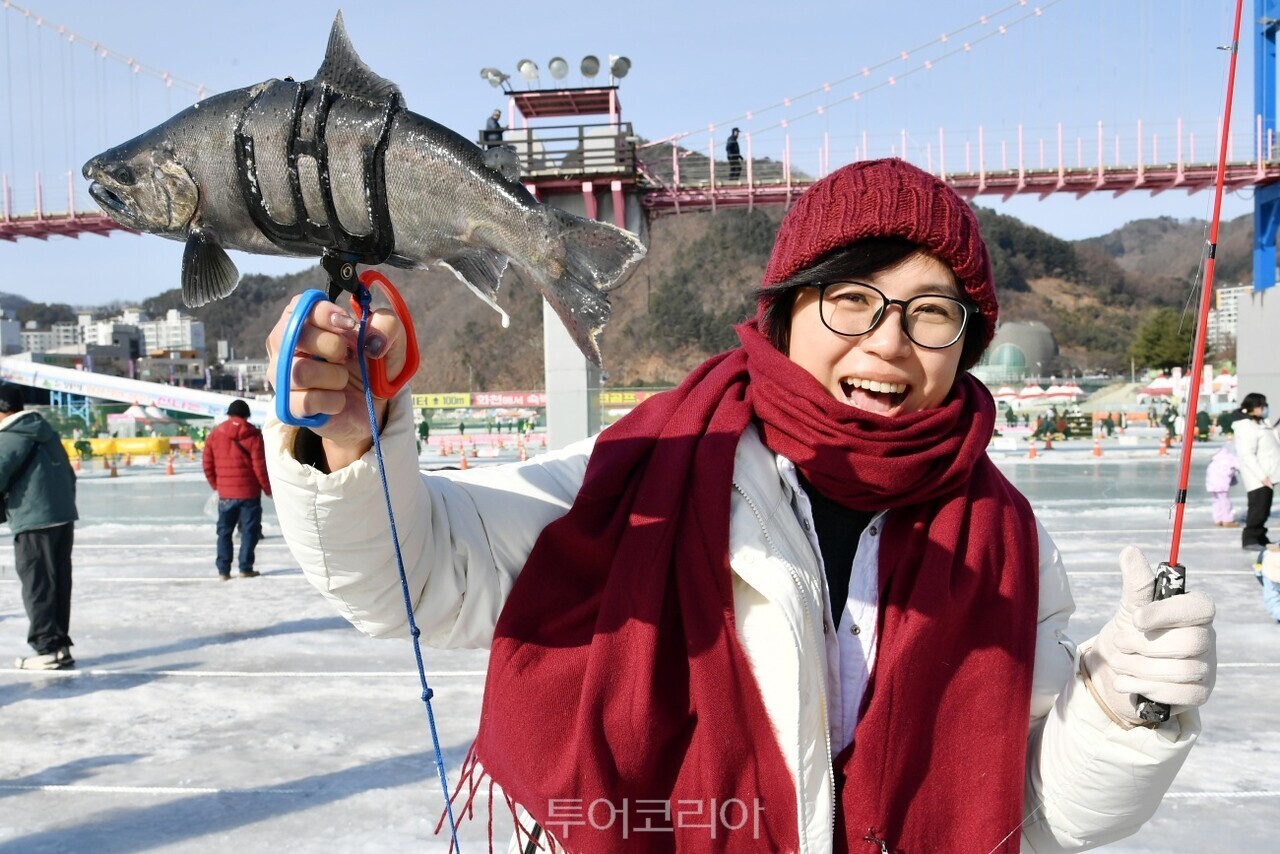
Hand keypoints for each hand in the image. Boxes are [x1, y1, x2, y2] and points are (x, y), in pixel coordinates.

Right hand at [265, 293, 408, 468]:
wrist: (372, 406)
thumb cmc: (371, 365)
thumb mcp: (391, 340)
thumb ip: (388, 325)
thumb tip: (371, 340)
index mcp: (305, 323)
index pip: (298, 306)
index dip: (324, 313)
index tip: (348, 325)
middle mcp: (286, 347)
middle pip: (292, 334)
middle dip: (332, 344)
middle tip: (347, 355)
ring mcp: (284, 378)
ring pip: (300, 370)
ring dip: (335, 376)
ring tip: (342, 379)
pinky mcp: (290, 407)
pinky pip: (307, 401)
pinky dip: (334, 401)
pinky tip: (339, 400)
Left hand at [1082, 546, 1215, 726]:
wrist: (1124, 668)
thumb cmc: (1134, 631)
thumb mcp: (1131, 606)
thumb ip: (1136, 583)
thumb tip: (1130, 550)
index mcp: (1195, 612)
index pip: (1200, 607)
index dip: (1168, 613)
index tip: (1135, 619)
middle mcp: (1207, 638)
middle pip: (1191, 643)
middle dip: (1147, 645)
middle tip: (1121, 643)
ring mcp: (1207, 667)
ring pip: (1184, 671)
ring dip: (1141, 668)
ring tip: (1120, 663)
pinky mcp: (1199, 693)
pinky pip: (1181, 694)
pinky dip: (1147, 688)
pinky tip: (1127, 682)